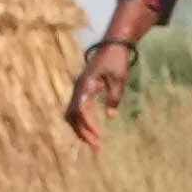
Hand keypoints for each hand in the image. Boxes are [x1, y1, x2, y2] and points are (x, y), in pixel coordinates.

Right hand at [65, 31, 134, 148]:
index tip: (99, 136)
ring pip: (72, 113)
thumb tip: (110, 116)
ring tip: (94, 142)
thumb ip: (114, 97)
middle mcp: (78, 87)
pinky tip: (92, 131)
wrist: (113, 44)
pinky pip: (78, 109)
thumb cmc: (117, 60)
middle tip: (97, 146)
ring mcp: (79, 88)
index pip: (80, 110)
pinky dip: (82, 121)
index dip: (87, 125)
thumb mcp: (120, 79)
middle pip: (72, 115)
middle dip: (83, 132)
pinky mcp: (83, 89)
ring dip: (81, 129)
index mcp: (85, 84)